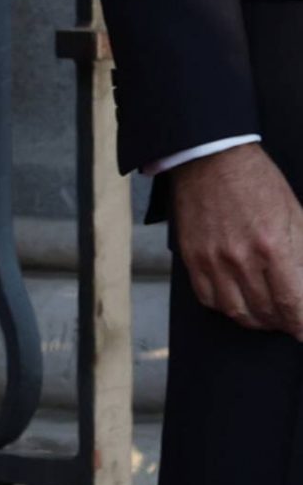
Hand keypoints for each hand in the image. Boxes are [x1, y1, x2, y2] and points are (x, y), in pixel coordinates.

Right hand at [171, 143, 302, 335]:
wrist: (212, 160)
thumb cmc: (258, 182)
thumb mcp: (296, 214)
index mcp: (273, 246)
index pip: (291, 303)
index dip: (300, 324)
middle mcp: (241, 259)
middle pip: (265, 312)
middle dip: (282, 322)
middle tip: (290, 320)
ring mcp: (213, 261)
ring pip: (237, 312)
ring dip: (256, 320)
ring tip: (267, 316)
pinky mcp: (193, 259)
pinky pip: (209, 299)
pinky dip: (226, 307)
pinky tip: (238, 301)